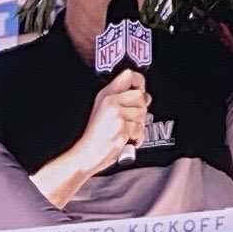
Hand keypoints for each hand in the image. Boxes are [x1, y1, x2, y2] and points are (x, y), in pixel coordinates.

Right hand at [47, 57, 178, 186]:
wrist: (87, 155)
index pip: (128, 76)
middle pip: (140, 96)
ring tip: (125, 132)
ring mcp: (115, 114)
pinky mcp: (121, 127)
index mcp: (105, 95)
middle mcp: (110, 102)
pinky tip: (125, 139)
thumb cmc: (97, 137)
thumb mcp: (106, 112)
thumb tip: (146, 96)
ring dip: (138, 126)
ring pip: (142, 113)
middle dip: (140, 111)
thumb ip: (125, 101)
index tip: (141, 90)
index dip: (139, 81)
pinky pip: (140, 129)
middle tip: (128, 121)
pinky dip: (137, 138)